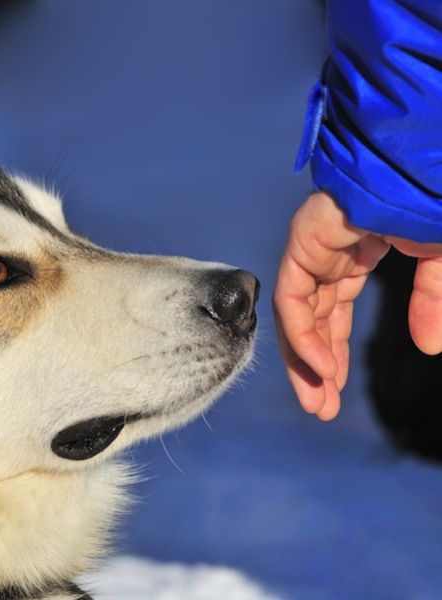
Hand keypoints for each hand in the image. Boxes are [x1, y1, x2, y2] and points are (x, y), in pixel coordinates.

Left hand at [273, 191, 441, 420]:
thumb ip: (431, 301)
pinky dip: (305, 334)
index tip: (337, 391)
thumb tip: (429, 347)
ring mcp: (312, 249)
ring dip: (306, 360)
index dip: (335, 353)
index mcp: (353, 256)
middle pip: (313, 321)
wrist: (424, 159)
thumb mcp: (438, 259)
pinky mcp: (303, 242)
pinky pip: (294, 298)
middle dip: (317, 366)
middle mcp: (327, 257)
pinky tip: (322, 368)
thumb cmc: (431, 197)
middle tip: (321, 408)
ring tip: (316, 403)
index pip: (334, 314)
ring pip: (297, 315)